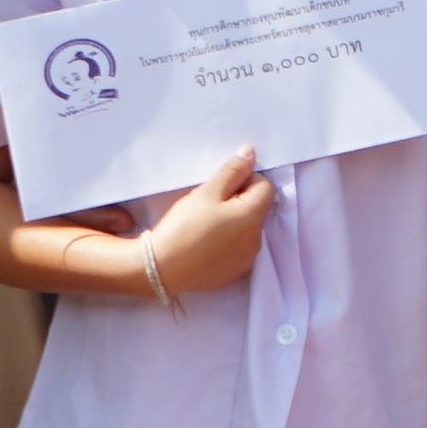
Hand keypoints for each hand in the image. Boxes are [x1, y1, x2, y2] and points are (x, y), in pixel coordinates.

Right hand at [130, 146, 274, 298]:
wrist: (161, 268)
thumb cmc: (184, 226)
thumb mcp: (207, 192)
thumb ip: (232, 171)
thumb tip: (251, 153)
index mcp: (254, 217)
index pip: (265, 186)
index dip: (245, 180)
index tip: (221, 186)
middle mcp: (257, 240)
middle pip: (257, 209)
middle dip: (239, 201)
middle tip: (209, 204)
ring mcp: (247, 260)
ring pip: (247, 230)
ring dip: (234, 222)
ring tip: (205, 224)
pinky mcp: (234, 274)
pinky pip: (238, 250)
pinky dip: (227, 243)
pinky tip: (205, 243)